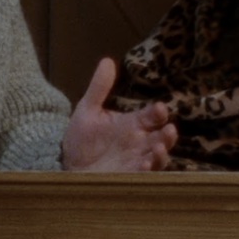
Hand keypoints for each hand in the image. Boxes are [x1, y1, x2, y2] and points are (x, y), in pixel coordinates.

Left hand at [61, 58, 177, 170]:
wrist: (68, 164)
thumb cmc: (82, 138)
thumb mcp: (88, 110)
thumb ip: (99, 88)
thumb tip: (107, 60)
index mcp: (133, 124)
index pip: (152, 116)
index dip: (158, 113)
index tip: (160, 108)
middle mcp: (139, 142)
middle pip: (161, 137)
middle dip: (168, 135)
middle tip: (169, 130)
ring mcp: (137, 160)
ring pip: (158, 157)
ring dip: (162, 153)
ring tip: (159, 148)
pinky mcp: (129, 177)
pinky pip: (143, 176)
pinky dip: (146, 171)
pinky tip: (143, 166)